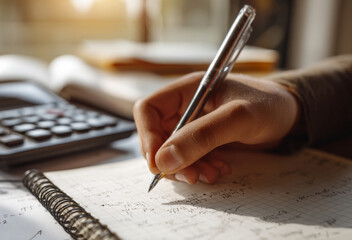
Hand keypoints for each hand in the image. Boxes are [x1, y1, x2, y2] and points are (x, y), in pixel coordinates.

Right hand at [133, 72, 299, 183]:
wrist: (290, 115)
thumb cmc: (269, 105)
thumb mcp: (238, 117)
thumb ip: (203, 136)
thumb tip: (164, 160)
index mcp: (188, 89)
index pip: (149, 110)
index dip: (148, 136)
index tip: (159, 163)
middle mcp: (186, 107)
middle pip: (157, 134)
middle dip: (170, 158)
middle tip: (190, 175)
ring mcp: (194, 125)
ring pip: (172, 150)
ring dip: (186, 167)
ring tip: (210, 174)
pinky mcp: (204, 140)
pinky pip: (189, 158)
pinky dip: (199, 168)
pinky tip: (218, 169)